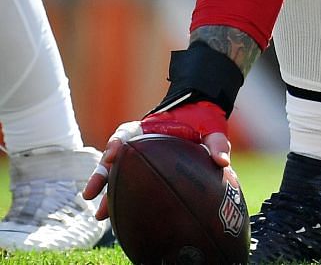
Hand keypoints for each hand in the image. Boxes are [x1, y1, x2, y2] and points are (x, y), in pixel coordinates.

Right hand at [82, 106, 232, 219]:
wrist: (202, 115)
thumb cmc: (204, 119)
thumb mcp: (213, 127)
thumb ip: (217, 142)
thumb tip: (222, 161)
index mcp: (152, 126)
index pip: (128, 132)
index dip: (118, 142)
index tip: (113, 153)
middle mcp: (139, 140)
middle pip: (114, 156)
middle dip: (101, 174)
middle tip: (90, 194)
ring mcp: (138, 153)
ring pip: (115, 171)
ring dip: (106, 191)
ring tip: (100, 214)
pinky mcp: (141, 165)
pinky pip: (125, 179)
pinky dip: (118, 195)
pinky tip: (115, 214)